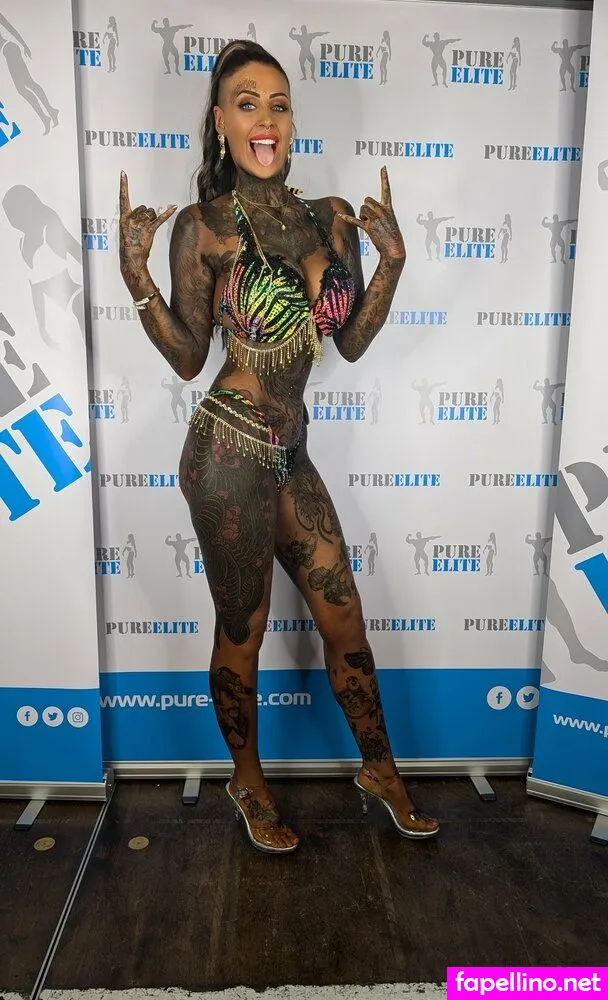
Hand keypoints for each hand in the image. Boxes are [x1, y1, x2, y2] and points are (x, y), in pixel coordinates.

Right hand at [119, 171, 176, 289]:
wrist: (131, 259)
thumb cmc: (129, 245)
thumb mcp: (126, 230)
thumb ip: (134, 219)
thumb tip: (145, 213)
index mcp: (123, 218)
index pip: (123, 199)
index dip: (123, 186)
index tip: (123, 174)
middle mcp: (131, 219)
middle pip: (143, 207)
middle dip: (145, 215)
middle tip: (142, 227)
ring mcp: (141, 225)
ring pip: (151, 213)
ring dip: (151, 219)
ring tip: (146, 230)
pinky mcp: (150, 230)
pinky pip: (160, 219)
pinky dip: (168, 213)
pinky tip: (174, 207)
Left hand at [339, 166, 405, 262]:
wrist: (394, 247)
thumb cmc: (392, 235)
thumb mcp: (390, 220)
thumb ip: (379, 212)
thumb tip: (366, 212)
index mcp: (388, 208)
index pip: (386, 190)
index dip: (384, 178)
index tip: (383, 168)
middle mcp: (381, 211)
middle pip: (367, 201)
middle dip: (366, 208)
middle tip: (372, 218)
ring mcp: (375, 219)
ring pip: (362, 209)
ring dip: (363, 217)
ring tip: (371, 225)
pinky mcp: (368, 227)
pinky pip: (355, 220)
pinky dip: (347, 218)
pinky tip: (341, 215)